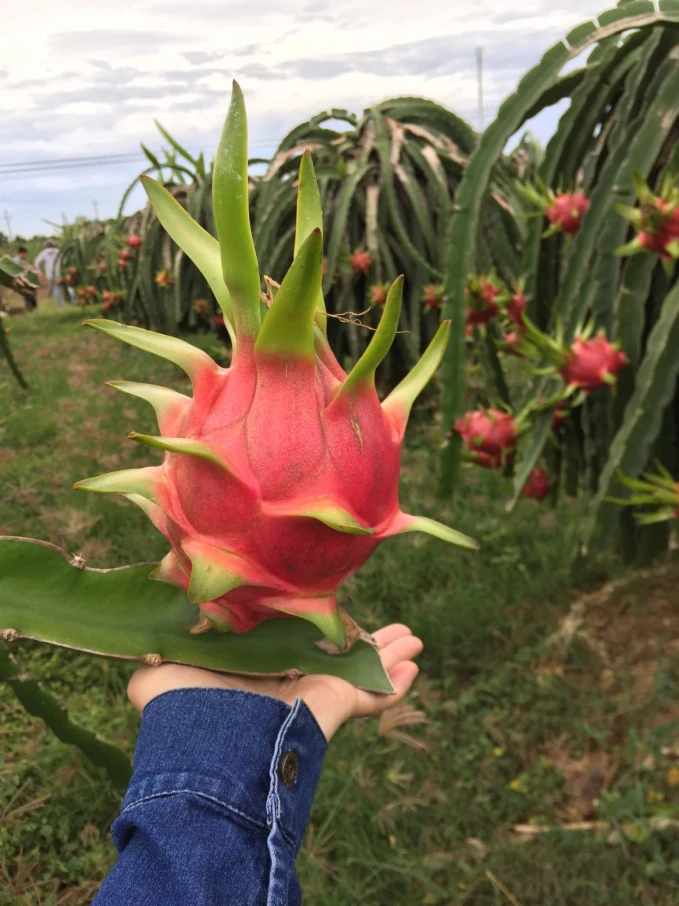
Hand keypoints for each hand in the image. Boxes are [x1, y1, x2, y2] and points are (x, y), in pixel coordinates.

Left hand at [128, 623, 421, 740]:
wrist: (205, 744)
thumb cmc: (181, 703)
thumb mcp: (162, 667)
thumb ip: (165, 645)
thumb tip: (162, 622)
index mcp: (255, 666)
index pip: (294, 639)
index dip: (317, 622)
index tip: (333, 606)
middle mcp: (288, 677)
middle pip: (338, 654)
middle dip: (368, 641)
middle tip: (394, 627)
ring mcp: (313, 692)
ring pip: (362, 670)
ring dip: (390, 654)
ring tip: (415, 640)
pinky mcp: (331, 705)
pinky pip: (370, 696)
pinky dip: (393, 685)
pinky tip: (413, 668)